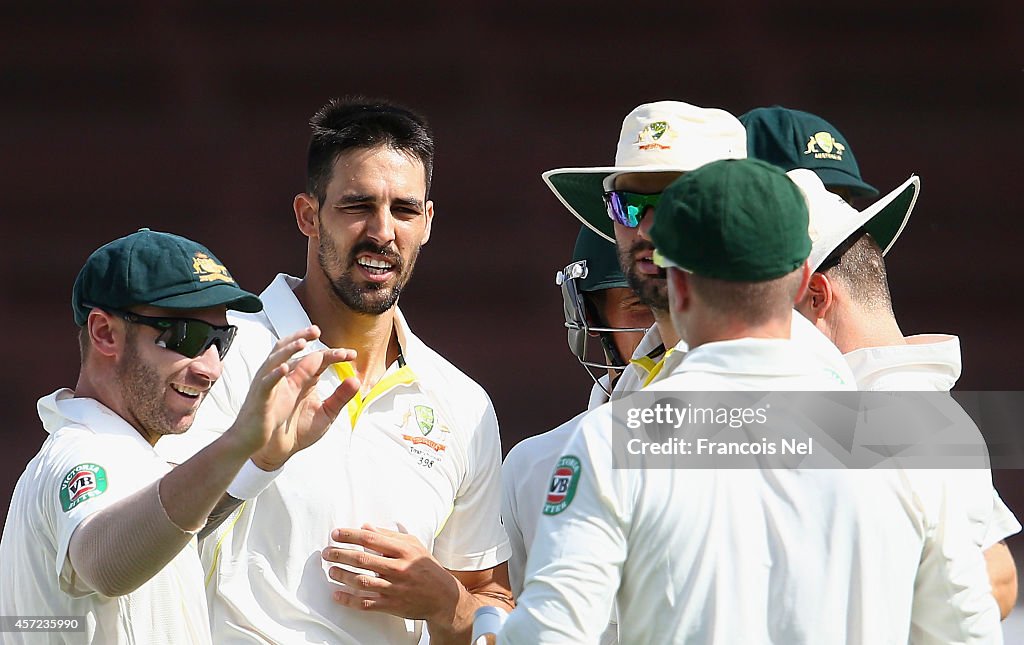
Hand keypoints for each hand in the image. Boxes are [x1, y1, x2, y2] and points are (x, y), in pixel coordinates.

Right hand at [230, 326, 359, 462]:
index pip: (316, 360)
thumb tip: (356, 380)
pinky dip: (275, 375)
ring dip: (289, 350)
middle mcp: (286, 379)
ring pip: (277, 360)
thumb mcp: (324, 414)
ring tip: (302, 342)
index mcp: (301, 380)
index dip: (332, 354)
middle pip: (295, 354)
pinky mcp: (262, 399)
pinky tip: (285, 368)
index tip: (351, 354)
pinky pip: (267, 384)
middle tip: (317, 331)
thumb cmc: (293, 431)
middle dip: (305, 340)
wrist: (270, 452)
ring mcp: (272, 386)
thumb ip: (339, 397)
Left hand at [322, 524, 460, 622]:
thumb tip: (365, 527)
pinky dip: (349, 600)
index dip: (350, 536)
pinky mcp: (391, 605)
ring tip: (332, 570)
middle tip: (327, 552)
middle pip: (363, 560)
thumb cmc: (426, 567)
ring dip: (342, 575)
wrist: (443, 596)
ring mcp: (394, 588)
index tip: (336, 534)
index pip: (371, 539)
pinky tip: (337, 595)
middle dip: (340, 554)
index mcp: (404, 551)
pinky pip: (366, 603)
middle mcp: (398, 568)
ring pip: (362, 581)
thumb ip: (389, 535)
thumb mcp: (413, 545)